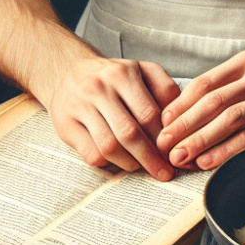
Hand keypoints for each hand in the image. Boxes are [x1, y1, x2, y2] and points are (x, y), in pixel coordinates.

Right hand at [48, 53, 181, 179]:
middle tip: (164, 173)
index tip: (174, 154)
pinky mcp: (65, 124)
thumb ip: (164, 89)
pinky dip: (108, 163)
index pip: (149, 114)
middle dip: (150, 158)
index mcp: (123, 74)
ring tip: (141, 166)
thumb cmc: (113, 77)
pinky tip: (117, 161)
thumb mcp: (141, 71)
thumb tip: (178, 122)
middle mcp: (99, 88)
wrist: (66, 70)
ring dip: (130, 163)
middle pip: (130, 133)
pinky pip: (91, 153)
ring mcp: (79, 106)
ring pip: (109, 147)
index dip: (164, 139)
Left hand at [156, 49, 244, 169]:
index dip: (180, 106)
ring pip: (229, 119)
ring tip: (180, 157)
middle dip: (183, 126)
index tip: (162, 124)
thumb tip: (188, 112)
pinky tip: (209, 160)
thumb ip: (231, 85)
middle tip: (163, 146)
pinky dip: (227, 150)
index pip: (205, 84)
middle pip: (212, 102)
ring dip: (200, 140)